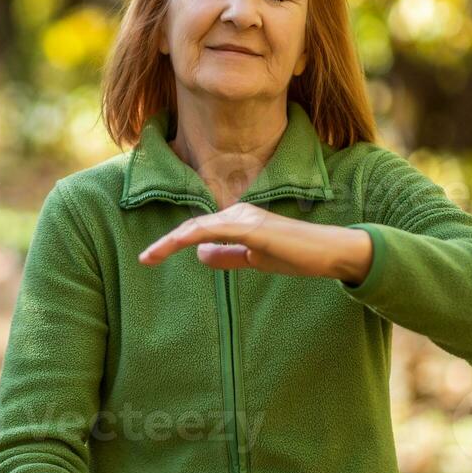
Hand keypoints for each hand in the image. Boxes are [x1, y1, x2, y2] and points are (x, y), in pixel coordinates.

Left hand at [138, 202, 372, 282]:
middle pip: (193, 227)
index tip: (151, 257)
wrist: (328, 252)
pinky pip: (212, 230)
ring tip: (149, 257)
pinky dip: (189, 237)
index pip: (199, 230)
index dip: (173, 242)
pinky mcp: (251, 227)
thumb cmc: (296, 255)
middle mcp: (238, 212)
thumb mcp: (253, 260)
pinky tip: (172, 247)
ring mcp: (244, 217)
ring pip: (197, 227)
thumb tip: (199, 253)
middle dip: (165, 243)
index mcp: (238, 220)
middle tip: (143, 259)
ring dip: (170, 242)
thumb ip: (227, 256)